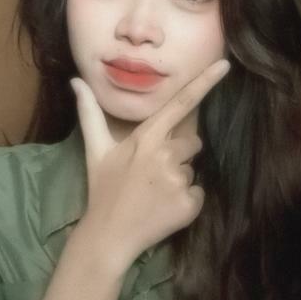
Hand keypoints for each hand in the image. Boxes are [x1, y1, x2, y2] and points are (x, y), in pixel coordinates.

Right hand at [70, 59, 229, 275]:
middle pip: (192, 142)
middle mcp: (165, 155)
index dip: (204, 82)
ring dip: (179, 178)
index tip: (225, 64)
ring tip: (154, 193)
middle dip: (179, 153)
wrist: (108, 236)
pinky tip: (163, 207)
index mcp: (146, 138)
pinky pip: (197, 193)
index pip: (180, 104)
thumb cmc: (103, 189)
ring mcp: (178, 180)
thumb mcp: (95, 149)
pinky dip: (185, 201)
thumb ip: (89, 112)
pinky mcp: (189, 203)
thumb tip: (75, 80)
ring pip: (192, 169)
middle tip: (152, 173)